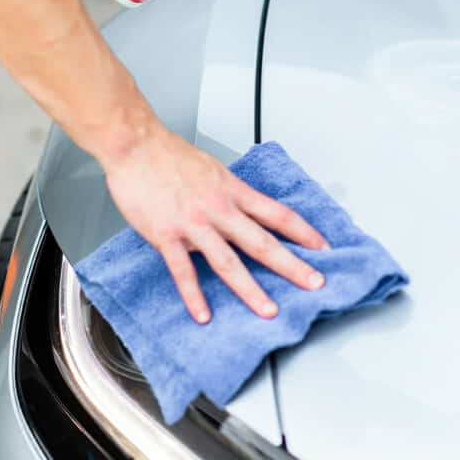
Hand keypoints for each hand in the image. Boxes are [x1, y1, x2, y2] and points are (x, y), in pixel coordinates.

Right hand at [105, 123, 328, 322]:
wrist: (136, 145)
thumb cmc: (169, 155)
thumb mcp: (213, 170)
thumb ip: (229, 194)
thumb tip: (243, 210)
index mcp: (232, 191)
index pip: (277, 214)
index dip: (304, 232)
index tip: (323, 248)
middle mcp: (219, 209)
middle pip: (263, 242)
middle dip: (292, 266)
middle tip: (315, 284)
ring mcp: (194, 225)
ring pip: (229, 262)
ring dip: (251, 289)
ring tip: (268, 310)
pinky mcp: (167, 236)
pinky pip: (184, 271)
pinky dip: (194, 295)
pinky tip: (204, 314)